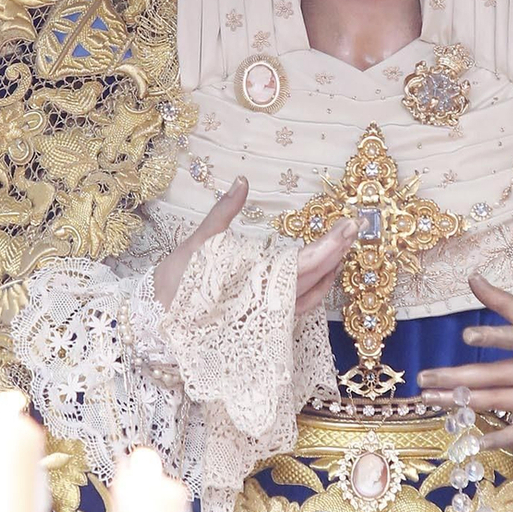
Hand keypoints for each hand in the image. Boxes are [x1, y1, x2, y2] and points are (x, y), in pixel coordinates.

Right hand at [153, 179, 355, 319]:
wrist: (157, 330)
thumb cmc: (175, 288)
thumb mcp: (196, 245)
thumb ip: (222, 214)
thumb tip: (241, 182)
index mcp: (256, 282)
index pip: (305, 263)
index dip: (330, 245)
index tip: (348, 226)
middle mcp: (270, 304)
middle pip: (316, 277)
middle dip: (338, 251)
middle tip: (355, 227)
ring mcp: (270, 318)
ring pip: (312, 296)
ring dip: (331, 271)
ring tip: (344, 247)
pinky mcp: (266, 326)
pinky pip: (302, 308)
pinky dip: (317, 290)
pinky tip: (323, 277)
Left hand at [416, 274, 512, 448]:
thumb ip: (503, 301)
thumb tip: (472, 277)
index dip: (493, 336)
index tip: (466, 335)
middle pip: (494, 376)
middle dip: (456, 378)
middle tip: (424, 378)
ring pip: (497, 402)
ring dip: (463, 402)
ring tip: (430, 399)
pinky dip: (499, 439)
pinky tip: (473, 442)